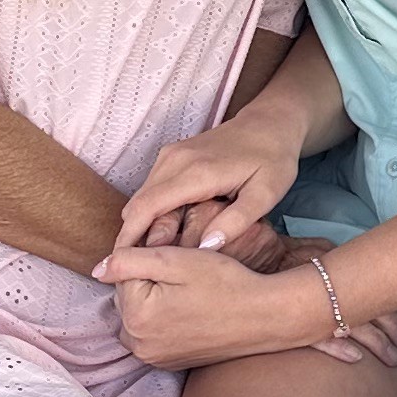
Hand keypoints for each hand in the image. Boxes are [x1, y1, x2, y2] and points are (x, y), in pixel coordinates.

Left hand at [94, 237, 334, 371]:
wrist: (265, 317)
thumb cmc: (226, 284)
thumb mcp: (176, 260)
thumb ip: (129, 260)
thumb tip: (97, 269)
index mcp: (136, 317)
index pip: (122, 273)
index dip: (144, 253)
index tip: (173, 247)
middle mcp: (140, 345)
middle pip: (127, 297)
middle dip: (145, 278)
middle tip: (181, 266)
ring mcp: (156, 358)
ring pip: (139, 315)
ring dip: (151, 298)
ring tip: (185, 285)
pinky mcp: (171, 363)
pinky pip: (153, 334)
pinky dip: (162, 318)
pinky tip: (187, 305)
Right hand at [115, 109, 301, 259]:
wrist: (269, 124)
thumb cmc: (273, 160)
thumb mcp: (266, 194)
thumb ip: (236, 221)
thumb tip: (204, 248)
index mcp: (196, 172)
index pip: (146, 208)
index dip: (130, 238)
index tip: (123, 265)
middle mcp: (175, 160)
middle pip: (138, 205)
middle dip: (133, 238)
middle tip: (142, 272)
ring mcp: (171, 155)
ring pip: (142, 198)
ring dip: (142, 226)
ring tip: (156, 258)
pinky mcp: (171, 156)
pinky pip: (151, 189)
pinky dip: (151, 213)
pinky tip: (168, 234)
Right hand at [265, 234, 396, 366]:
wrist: (242, 260)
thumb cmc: (275, 256)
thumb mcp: (306, 248)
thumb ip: (324, 254)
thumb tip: (340, 257)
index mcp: (336, 269)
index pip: (375, 288)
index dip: (395, 308)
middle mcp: (331, 287)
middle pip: (374, 310)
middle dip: (395, 331)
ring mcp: (315, 307)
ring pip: (358, 328)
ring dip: (380, 346)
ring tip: (396, 361)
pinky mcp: (296, 325)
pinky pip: (322, 339)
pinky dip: (340, 349)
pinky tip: (358, 361)